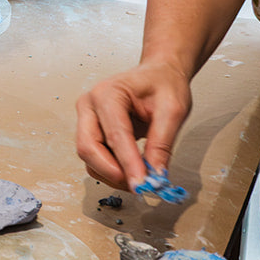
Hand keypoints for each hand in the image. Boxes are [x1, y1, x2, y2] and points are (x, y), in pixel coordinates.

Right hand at [74, 58, 191, 189]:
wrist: (158, 74)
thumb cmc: (164, 84)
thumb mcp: (173, 110)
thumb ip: (162, 143)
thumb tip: (155, 175)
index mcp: (108, 93)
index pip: (115, 135)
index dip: (128, 163)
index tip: (142, 185)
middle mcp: (89, 105)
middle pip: (88, 147)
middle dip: (112, 172)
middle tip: (140, 185)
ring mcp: (87, 118)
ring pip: (89, 157)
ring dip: (111, 174)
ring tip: (141, 176)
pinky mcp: (91, 130)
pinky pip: (94, 158)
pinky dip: (111, 170)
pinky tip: (132, 169)